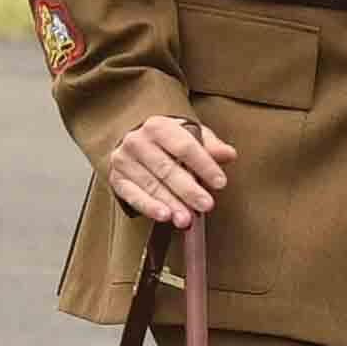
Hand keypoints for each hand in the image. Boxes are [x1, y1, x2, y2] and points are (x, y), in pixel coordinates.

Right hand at [100, 108, 233, 226]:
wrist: (134, 142)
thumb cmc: (167, 142)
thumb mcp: (190, 136)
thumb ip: (210, 146)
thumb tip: (229, 154)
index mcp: (158, 126)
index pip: (184, 146)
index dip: (204, 165)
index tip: (220, 182)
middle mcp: (138, 141)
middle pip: (167, 168)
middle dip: (188, 189)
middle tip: (206, 205)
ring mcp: (124, 161)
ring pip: (151, 185)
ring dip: (171, 203)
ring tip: (187, 218)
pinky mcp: (117, 179)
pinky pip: (133, 196)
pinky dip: (149, 207)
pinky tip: (164, 216)